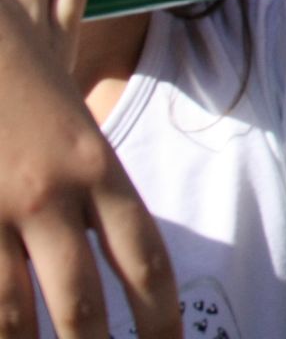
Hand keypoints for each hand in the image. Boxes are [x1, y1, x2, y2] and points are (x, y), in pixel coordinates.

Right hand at [0, 5, 178, 337]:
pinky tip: (6, 332)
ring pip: (16, 312)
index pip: (144, 257)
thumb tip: (124, 259)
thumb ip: (100, 193)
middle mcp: (51, 194)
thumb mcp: (75, 129)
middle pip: (85, 302)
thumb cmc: (21, 81)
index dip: (161, 314)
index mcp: (97, 168)